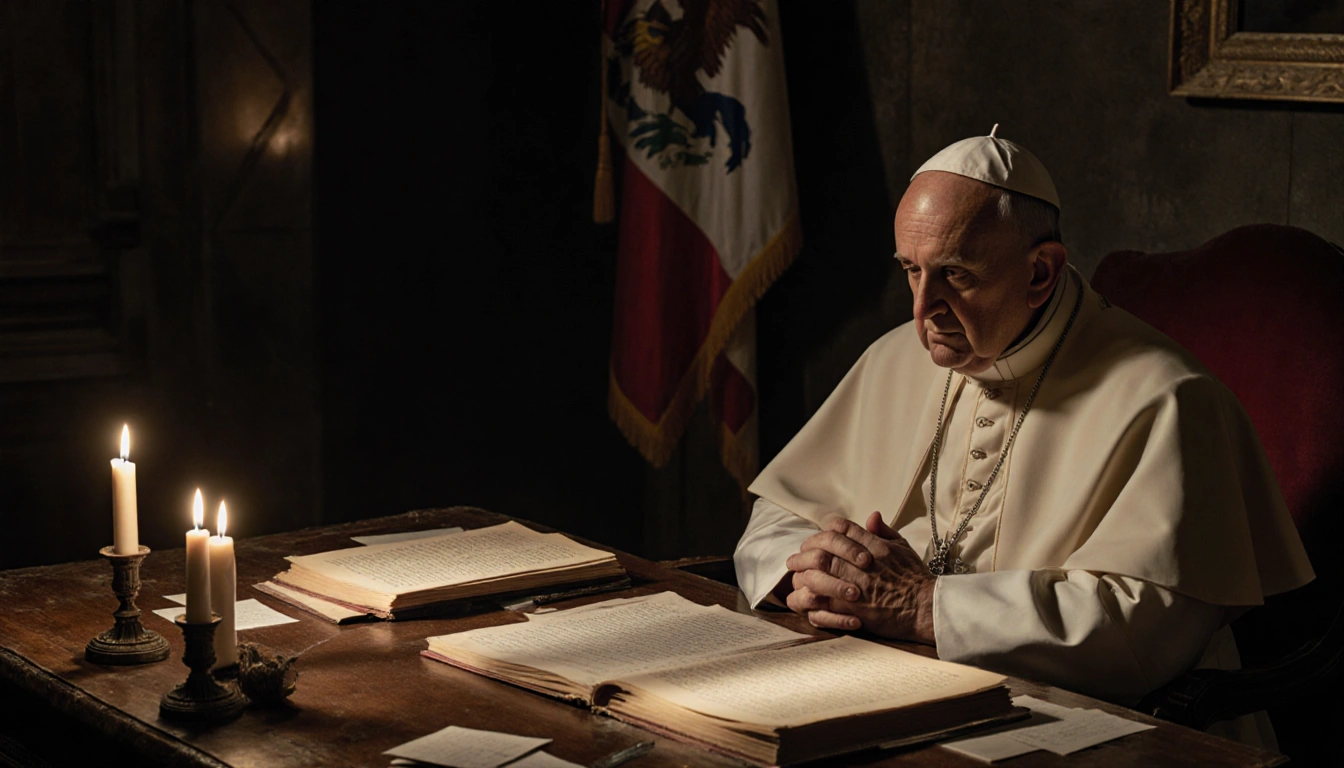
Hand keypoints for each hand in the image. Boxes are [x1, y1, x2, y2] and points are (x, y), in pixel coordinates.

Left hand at [786, 512, 935, 643]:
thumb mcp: (903, 548)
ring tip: (794, 577)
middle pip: (822, 550)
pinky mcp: (851, 607)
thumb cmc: (915, 578)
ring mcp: (854, 585)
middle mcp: (862, 562)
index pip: (840, 529)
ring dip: (802, 574)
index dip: (822, 533)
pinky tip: (803, 597)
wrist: (925, 608)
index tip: (814, 540)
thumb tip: (871, 515)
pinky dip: (809, 597)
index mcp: (874, 545)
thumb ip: (884, 531)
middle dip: (804, 553)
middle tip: (794, 559)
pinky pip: (821, 600)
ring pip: (817, 573)